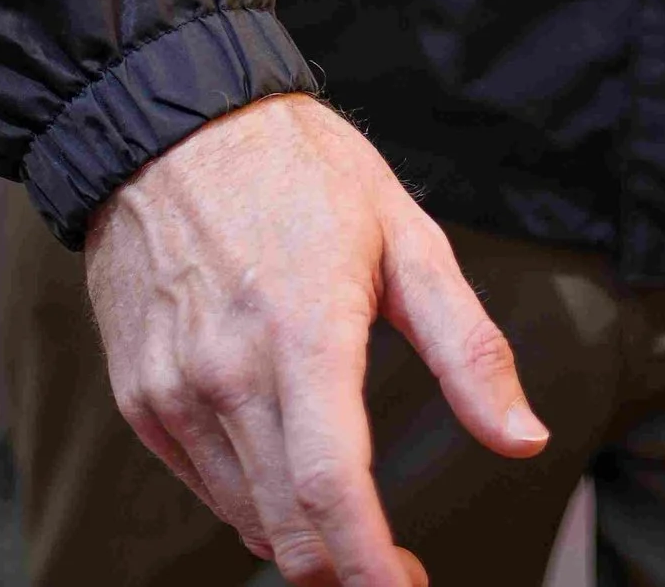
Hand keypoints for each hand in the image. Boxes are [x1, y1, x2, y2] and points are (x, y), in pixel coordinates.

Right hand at [84, 93, 547, 584]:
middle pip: (288, 529)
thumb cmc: (297, 168)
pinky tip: (283, 462)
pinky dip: (251, 499)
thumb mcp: (405, 234)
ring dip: (301, 536)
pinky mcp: (140, 398)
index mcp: (303, 330)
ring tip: (343, 505)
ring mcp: (174, 391)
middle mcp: (228, 372)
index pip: (332, 489)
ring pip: (245, 519)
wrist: (170, 122)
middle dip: (346, 567)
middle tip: (392, 562)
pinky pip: (204, 486)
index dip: (371, 565)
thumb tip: (524, 437)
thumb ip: (468, 347)